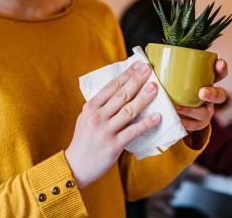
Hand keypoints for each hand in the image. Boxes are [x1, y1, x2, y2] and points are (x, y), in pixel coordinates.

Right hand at [65, 62, 160, 188]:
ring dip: (143, 98)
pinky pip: (133, 132)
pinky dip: (146, 124)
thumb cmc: (84, 140)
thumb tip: (121, 89)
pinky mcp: (113, 145)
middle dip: (136, 81)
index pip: (111, 86)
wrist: (75, 166)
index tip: (139, 65)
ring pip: (128, 111)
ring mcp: (105, 130)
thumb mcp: (86, 117)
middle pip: (121, 95)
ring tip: (154, 88)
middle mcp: (97, 116)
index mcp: (91, 107)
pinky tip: (157, 117)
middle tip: (149, 70)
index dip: (127, 75)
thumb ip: (101, 105)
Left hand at [174, 58, 227, 131]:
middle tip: (201, 93)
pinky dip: (184, 122)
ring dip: (191, 110)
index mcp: (208, 80)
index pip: (220, 73)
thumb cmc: (174, 86)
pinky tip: (174, 119)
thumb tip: (149, 53)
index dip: (221, 68)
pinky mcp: (198, 124)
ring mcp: (206, 111)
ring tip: (176, 107)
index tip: (219, 63)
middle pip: (220, 95)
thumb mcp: (173, 75)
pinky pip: (194, 125)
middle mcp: (211, 96)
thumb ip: (167, 65)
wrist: (173, 110)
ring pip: (205, 113)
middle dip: (213, 93)